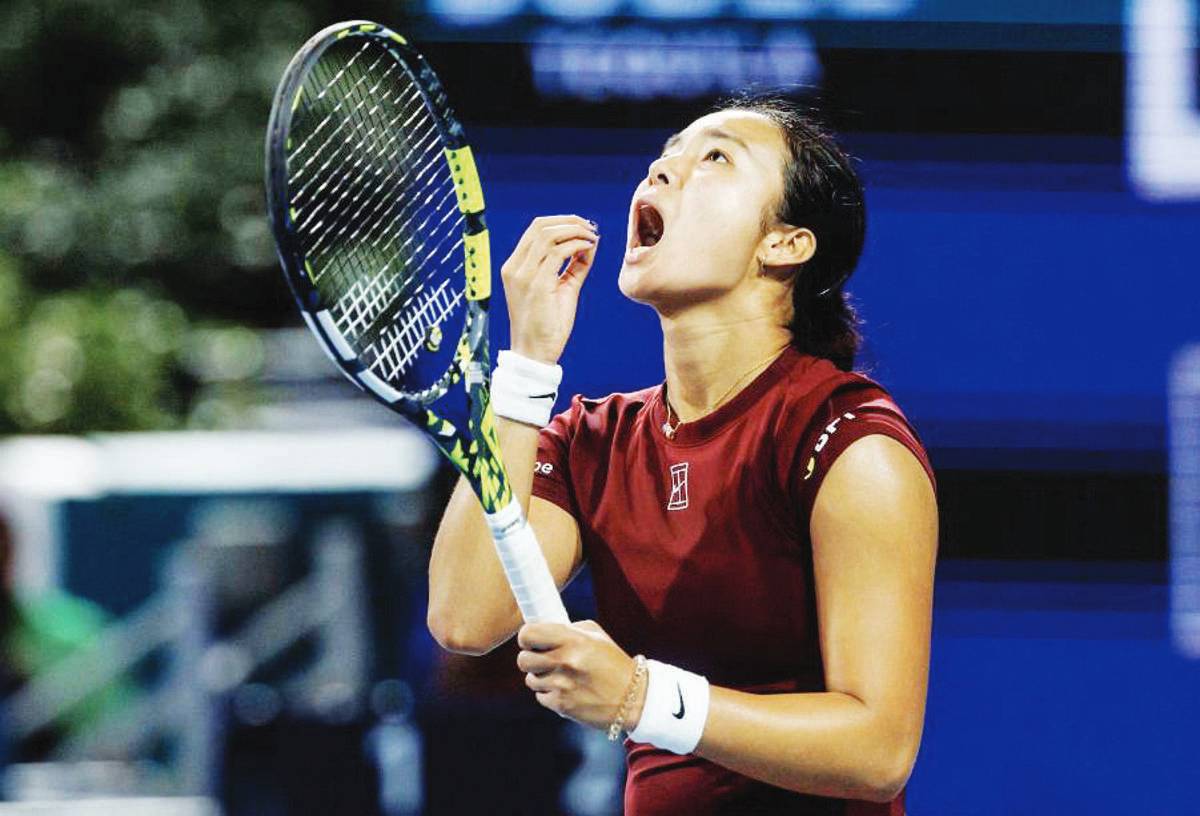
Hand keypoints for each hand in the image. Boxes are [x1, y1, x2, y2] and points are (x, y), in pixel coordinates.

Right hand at [500, 215, 598, 363]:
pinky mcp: (537, 284)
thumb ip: (573, 266)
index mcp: (515, 267)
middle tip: (591, 228)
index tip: (583, 227)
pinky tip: (589, 248)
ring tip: (592, 237)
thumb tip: (589, 243)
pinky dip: (576, 245)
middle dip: (569, 221)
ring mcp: (523, 275)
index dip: (561, 222)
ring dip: (575, 231)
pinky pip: (558, 252)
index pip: (535, 230)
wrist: (535, 353)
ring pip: (549, 235)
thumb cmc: (548, 325)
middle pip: (541, 226)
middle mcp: (514, 267)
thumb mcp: (561, 288)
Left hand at [517, 619, 643, 731]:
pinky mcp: (562, 706)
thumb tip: (542, 628)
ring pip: (530, 679)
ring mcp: (562, 685)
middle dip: (530, 659)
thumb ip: (568, 629)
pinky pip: (541, 697)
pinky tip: (567, 690)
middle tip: (542, 659)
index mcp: (574, 640)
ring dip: (541, 678)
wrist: (632, 698)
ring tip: (561, 676)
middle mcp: (565, 662)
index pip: (529, 634)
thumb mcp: (596, 636)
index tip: (531, 640)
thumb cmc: (614, 663)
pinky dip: (550, 694)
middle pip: (523, 659)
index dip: (526, 637)